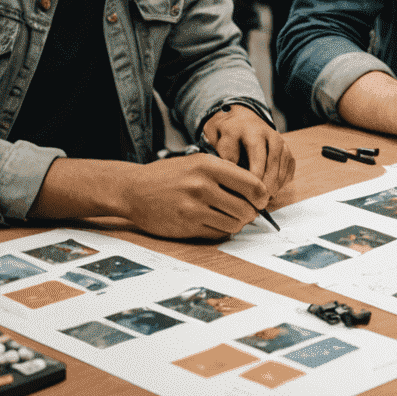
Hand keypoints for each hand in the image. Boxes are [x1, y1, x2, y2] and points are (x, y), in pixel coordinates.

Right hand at [116, 154, 272, 240]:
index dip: (262, 195)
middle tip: (250, 211)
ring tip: (234, 217)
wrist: (134, 189)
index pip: (252, 184)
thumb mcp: (198, 162)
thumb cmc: (169, 174)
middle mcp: (202, 186)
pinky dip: (222, 231)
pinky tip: (217, 223)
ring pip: (233, 224)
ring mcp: (193, 208)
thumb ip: (226, 172)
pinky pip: (216, 234)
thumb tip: (257, 190)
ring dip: (238, 224)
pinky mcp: (186, 227)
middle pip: (246, 208)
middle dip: (252, 212)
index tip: (262, 199)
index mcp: (209, 166)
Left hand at [202, 105, 294, 202]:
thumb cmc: (227, 134)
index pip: (256, 158)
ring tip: (262, 201)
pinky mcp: (287, 149)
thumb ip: (226, 157)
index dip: (252, 179)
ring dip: (274, 186)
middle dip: (265, 186)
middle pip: (272, 164)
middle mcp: (270, 135)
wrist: (240, 118)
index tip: (244, 195)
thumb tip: (233, 179)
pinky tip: (270, 191)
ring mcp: (281, 142)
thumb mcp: (220, 141)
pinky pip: (289, 169)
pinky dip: (282, 182)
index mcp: (252, 132)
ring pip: (282, 167)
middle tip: (257, 204)